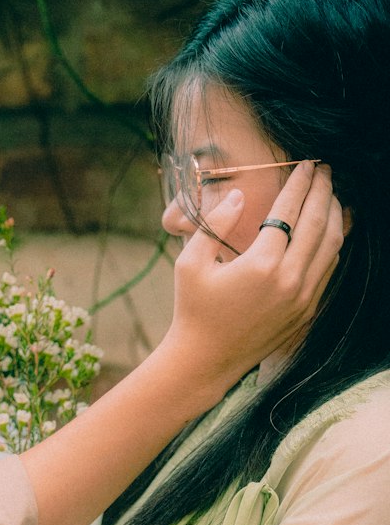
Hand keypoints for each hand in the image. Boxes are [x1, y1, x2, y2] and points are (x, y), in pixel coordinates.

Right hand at [165, 160, 341, 407]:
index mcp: (261, 265)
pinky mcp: (307, 310)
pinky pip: (328, 269)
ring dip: (335, 215)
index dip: (299, 183)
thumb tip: (238, 195)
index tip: (306, 163)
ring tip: (331, 194)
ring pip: (332, 246)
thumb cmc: (192, 310)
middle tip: (325, 169)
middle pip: (318, 223)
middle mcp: (289, 280)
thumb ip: (214, 223)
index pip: (289, 211)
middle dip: (324, 191)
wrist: (205, 361)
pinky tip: (331, 228)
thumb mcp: (189, 263)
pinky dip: (334, 243)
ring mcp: (303, 297)